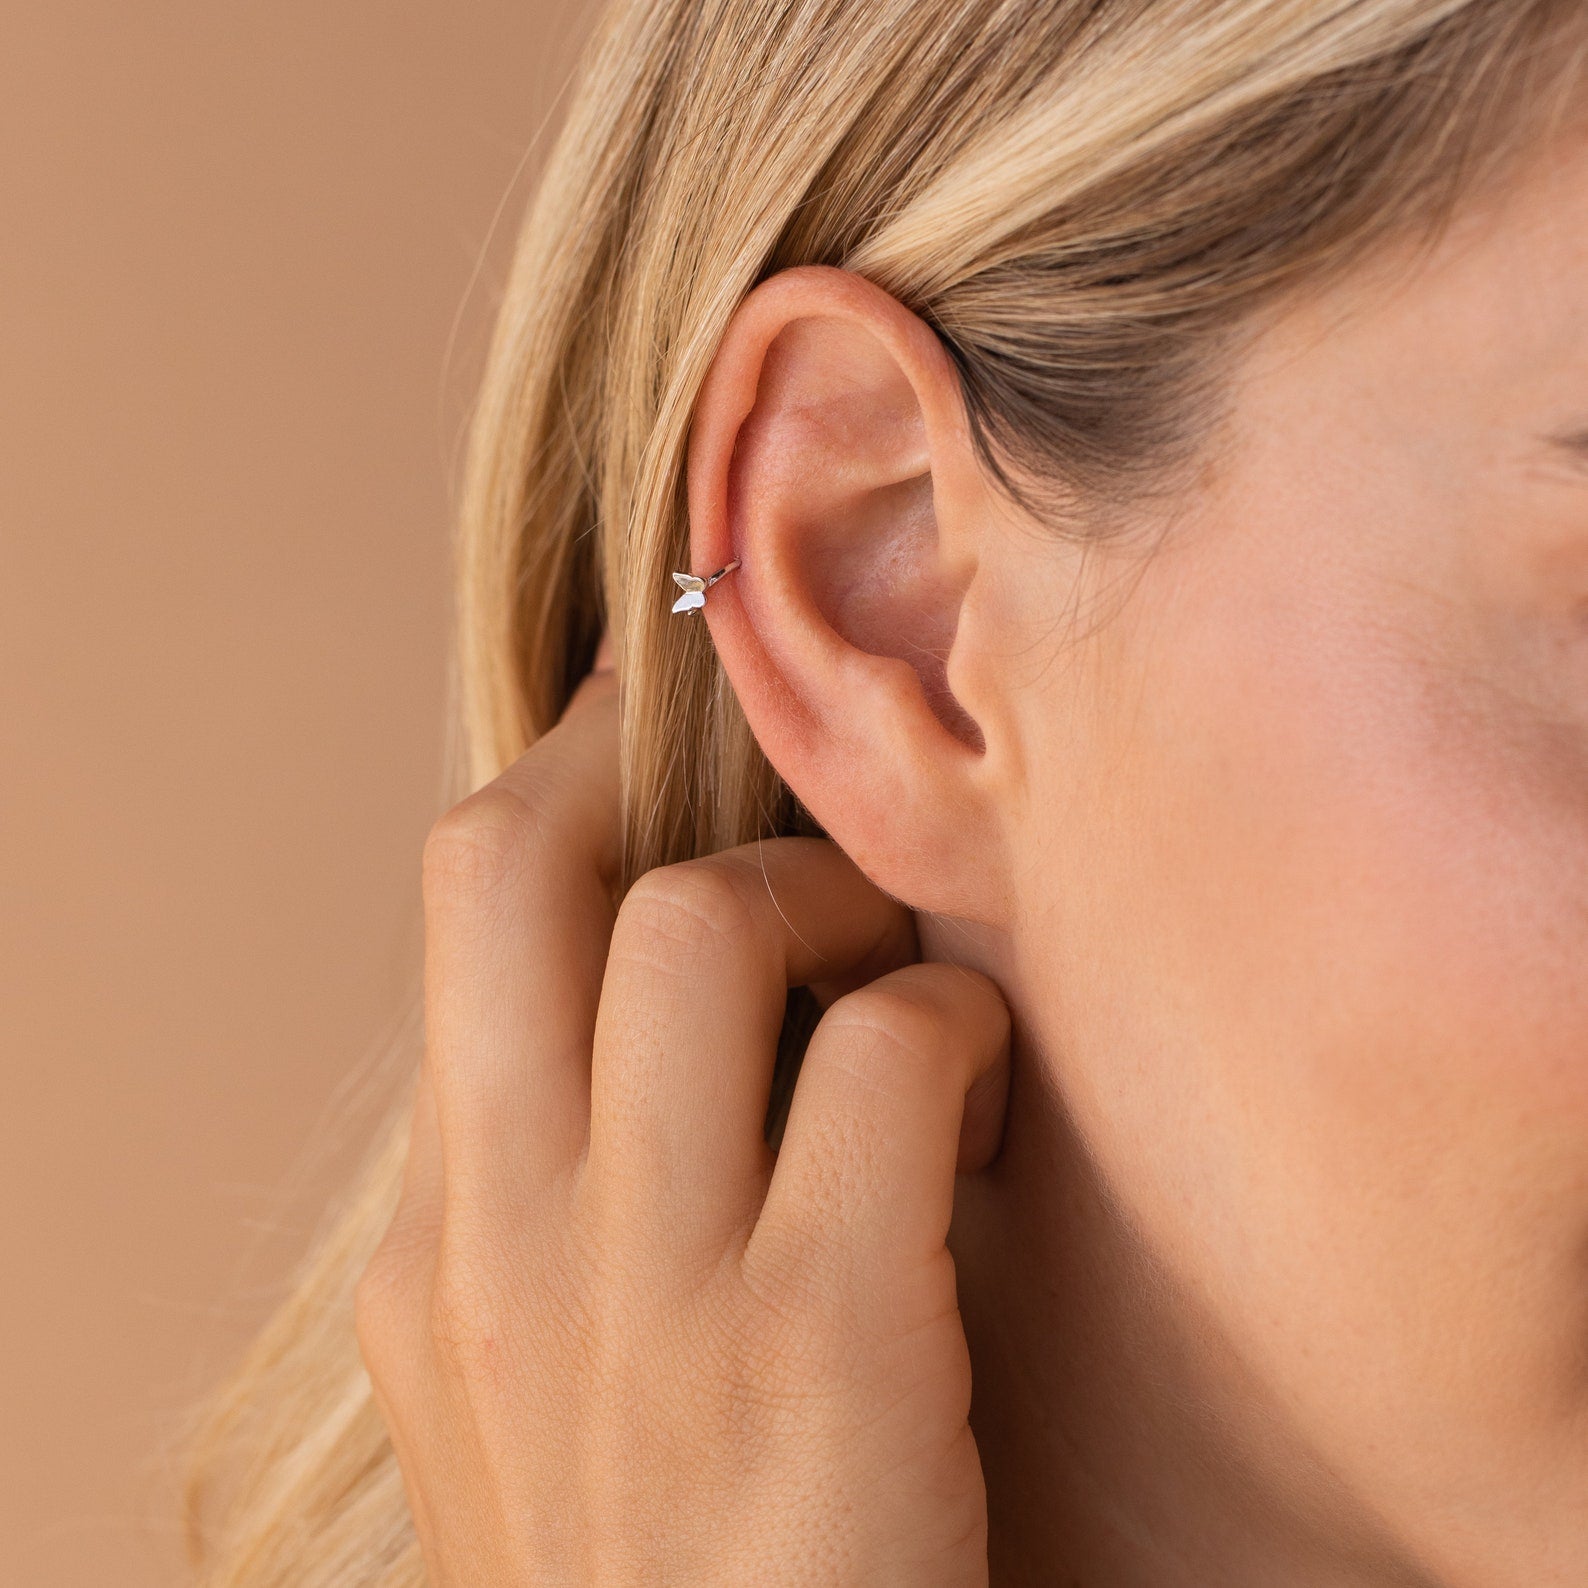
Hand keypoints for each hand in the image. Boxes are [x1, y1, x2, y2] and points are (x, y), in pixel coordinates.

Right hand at [355, 662, 1011, 1585]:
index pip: (457, 908)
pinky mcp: (817, 1347)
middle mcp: (500, 1238)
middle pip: (512, 861)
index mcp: (433, 1245)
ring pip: (699, 926)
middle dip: (640, 780)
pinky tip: (971, 1090)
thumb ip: (551, 1206)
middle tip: (771, 827)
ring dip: (822, 901)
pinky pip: (883, 1055)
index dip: (564, 787)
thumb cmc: (663, 1578)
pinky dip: (947, 1028)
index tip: (651, 757)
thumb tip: (630, 1011)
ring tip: (881, 969)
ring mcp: (645, 1290)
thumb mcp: (532, 1389)